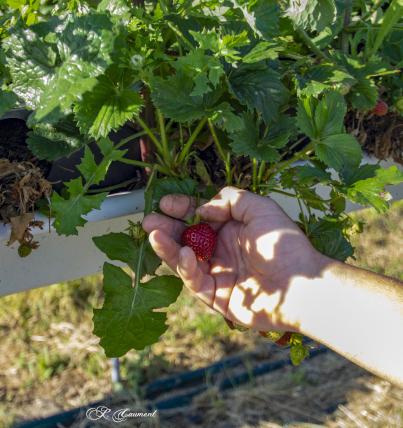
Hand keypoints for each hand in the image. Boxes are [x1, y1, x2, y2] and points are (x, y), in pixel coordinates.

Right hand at [142, 187, 326, 332]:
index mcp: (231, 228)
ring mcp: (218, 272)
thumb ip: (230, 199)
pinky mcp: (216, 295)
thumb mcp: (260, 208)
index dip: (182, 208)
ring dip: (168, 247)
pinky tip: (186, 254)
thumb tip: (202, 208)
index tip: (165, 202)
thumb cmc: (284, 245)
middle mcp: (222, 249)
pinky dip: (188, 267)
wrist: (301, 285)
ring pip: (185, 259)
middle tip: (150, 221)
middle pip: (187, 237)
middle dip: (167, 228)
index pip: (199, 216)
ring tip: (154, 234)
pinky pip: (195, 280)